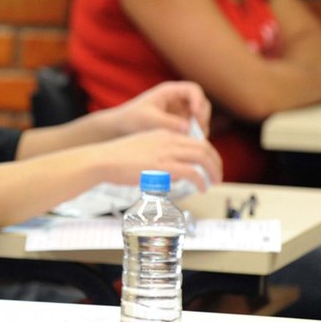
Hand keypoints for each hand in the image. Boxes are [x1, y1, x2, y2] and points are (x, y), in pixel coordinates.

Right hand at [96, 128, 222, 190]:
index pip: (196, 140)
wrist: (103, 159)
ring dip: (212, 171)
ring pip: (201, 157)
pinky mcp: (163, 166)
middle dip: (215, 163)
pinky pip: (191, 172)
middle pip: (204, 147)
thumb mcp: (143, 150)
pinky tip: (202, 188)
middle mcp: (169, 140)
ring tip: (214, 183)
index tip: (210, 166)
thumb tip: (174, 175)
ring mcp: (166, 152)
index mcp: (164, 134)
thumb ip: (160, 157)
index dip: (208, 154)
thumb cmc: (117, 159)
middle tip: (217, 176)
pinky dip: (201, 180)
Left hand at [109, 81, 211, 135]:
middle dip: (202, 117)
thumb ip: (168, 122)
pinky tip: (188, 146)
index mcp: (170, 92)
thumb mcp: (148, 119)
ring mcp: (180, 113)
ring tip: (193, 141)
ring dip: (200, 129)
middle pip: (201, 104)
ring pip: (200, 119)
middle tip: (198, 131)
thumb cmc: (131, 119)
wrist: (120, 129)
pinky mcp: (180, 126)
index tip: (195, 113)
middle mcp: (178, 101)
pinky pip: (193, 130)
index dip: (198, 100)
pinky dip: (194, 137)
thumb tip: (189, 128)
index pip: (193, 90)